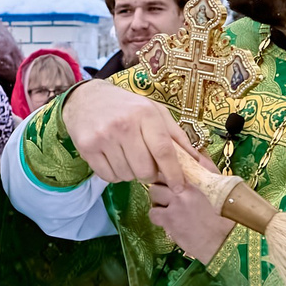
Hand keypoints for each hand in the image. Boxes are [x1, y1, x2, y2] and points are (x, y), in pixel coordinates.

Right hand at [61, 80, 198, 185]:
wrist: (86, 98)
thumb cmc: (127, 107)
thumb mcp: (154, 112)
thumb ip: (176, 137)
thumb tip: (198, 162)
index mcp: (145, 114)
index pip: (163, 151)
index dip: (173, 173)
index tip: (179, 186)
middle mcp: (124, 125)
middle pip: (144, 170)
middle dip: (149, 174)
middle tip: (145, 164)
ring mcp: (103, 137)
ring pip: (126, 175)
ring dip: (130, 173)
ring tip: (126, 156)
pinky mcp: (87, 148)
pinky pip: (108, 177)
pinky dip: (114, 174)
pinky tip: (113, 158)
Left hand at [147, 145, 231, 262]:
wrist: (227, 240)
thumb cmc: (226, 214)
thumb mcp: (221, 185)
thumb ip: (208, 169)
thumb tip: (198, 156)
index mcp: (197, 177)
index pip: (172, 163)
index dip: (168, 169)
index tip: (169, 176)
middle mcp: (185, 187)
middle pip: (159, 176)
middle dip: (162, 184)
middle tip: (168, 193)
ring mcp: (175, 203)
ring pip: (153, 193)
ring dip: (159, 200)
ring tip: (169, 208)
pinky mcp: (169, 219)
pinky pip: (153, 212)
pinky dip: (158, 217)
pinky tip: (168, 221)